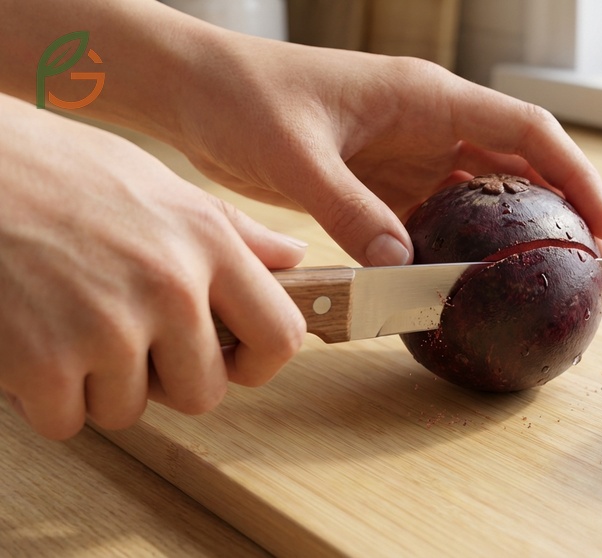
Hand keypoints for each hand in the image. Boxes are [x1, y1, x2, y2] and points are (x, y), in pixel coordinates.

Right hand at [0, 95, 305, 438]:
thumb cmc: (56, 171)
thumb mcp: (159, 184)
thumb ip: (233, 232)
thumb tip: (292, 260)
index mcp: (208, 242)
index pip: (281, 335)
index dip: (259, 361)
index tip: (233, 360)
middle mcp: (171, 287)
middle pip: (203, 393)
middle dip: (167, 380)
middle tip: (128, 342)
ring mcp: (109, 328)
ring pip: (129, 410)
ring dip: (98, 385)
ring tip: (68, 323)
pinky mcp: (45, 363)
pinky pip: (67, 421)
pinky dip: (44, 398)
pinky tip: (30, 342)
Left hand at [167, 38, 601, 265]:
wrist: (195, 92)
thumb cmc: (244, 98)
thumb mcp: (298, 155)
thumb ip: (352, 212)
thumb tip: (402, 269)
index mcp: (426, 98)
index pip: (525, 131)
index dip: (574, 174)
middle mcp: (428, 122)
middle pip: (516, 164)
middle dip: (556, 208)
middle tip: (583, 265)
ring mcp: (406, 152)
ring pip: (479, 193)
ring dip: (508, 231)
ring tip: (537, 277)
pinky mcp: (379, 180)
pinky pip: (434, 213)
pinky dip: (455, 243)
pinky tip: (464, 276)